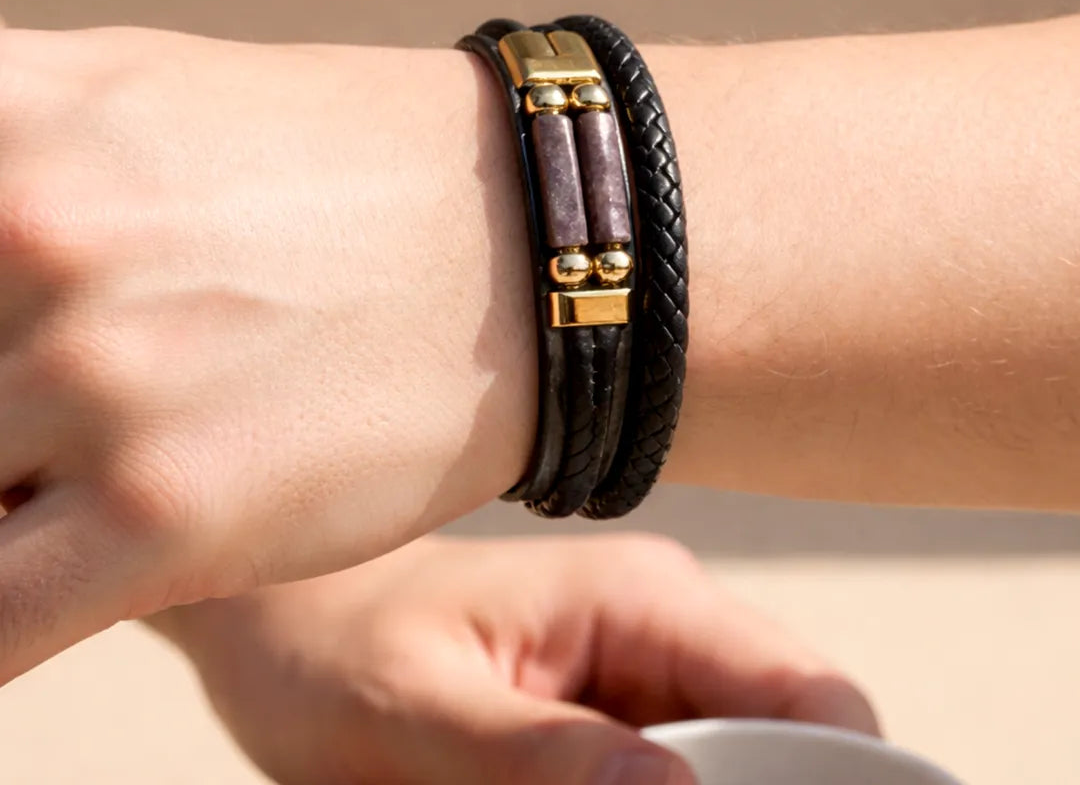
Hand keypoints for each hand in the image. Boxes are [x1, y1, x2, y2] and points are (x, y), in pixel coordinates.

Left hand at [0, 26, 535, 682]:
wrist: (521, 237)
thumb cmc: (345, 166)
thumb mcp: (142, 99)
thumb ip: (6, 154)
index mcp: (9, 122)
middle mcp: (33, 238)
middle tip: (32, 423)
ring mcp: (102, 381)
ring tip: (72, 476)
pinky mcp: (172, 514)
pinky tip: (41, 585)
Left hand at [158, 534, 877, 784]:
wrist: (292, 617)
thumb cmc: (335, 646)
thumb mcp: (418, 716)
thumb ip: (543, 759)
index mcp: (643, 598)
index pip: (807, 697)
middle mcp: (665, 622)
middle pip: (789, 744)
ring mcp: (643, 665)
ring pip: (739, 769)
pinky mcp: (612, 709)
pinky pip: (677, 776)